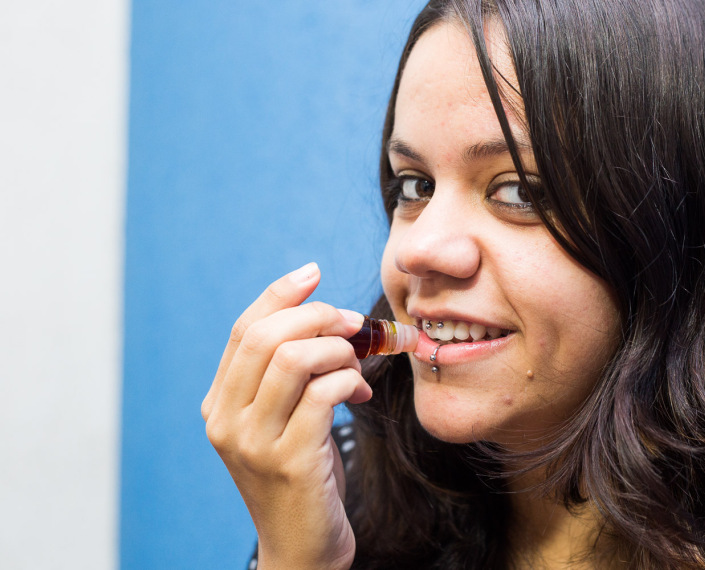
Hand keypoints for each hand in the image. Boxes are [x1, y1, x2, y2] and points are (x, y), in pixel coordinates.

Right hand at [201, 262, 370, 569]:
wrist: (303, 547)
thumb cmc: (302, 474)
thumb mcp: (284, 418)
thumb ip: (290, 373)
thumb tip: (325, 312)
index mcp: (219, 403)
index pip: (243, 330)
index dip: (279, 295)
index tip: (314, 273)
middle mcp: (225, 420)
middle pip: (264, 336)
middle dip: (316, 316)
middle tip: (353, 323)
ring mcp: (253, 443)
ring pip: (293, 359)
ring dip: (337, 350)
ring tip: (356, 366)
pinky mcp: (289, 461)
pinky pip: (322, 394)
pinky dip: (348, 381)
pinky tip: (359, 394)